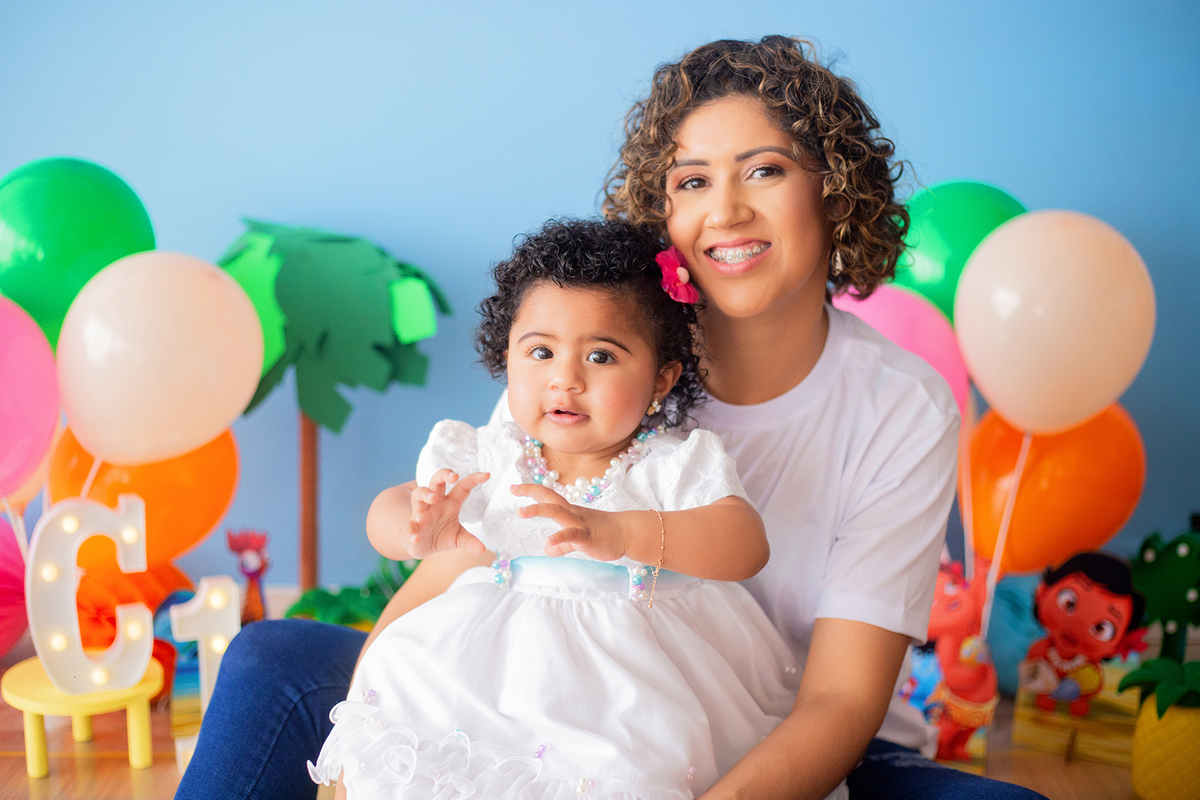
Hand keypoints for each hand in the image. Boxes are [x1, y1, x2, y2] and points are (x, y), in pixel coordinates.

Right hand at [404, 469, 488, 556]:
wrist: (421, 545)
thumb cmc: (441, 535)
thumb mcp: (458, 538)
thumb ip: (469, 541)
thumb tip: (482, 549)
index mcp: (450, 503)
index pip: (462, 488)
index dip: (473, 480)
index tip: (487, 475)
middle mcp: (435, 503)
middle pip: (437, 482)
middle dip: (444, 475)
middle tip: (454, 476)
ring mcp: (421, 513)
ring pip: (418, 495)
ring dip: (425, 494)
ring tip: (433, 497)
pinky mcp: (410, 526)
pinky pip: (409, 525)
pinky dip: (411, 531)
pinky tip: (415, 537)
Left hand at [510, 483, 628, 560]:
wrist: (627, 533)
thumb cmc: (604, 534)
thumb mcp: (578, 539)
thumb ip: (563, 544)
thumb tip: (548, 548)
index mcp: (570, 511)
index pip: (548, 497)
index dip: (531, 491)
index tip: (514, 487)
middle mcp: (573, 513)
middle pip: (549, 499)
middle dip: (531, 492)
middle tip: (512, 488)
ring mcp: (580, 524)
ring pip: (557, 513)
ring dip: (538, 510)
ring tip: (521, 511)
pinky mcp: (588, 537)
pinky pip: (572, 536)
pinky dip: (559, 538)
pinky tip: (548, 543)